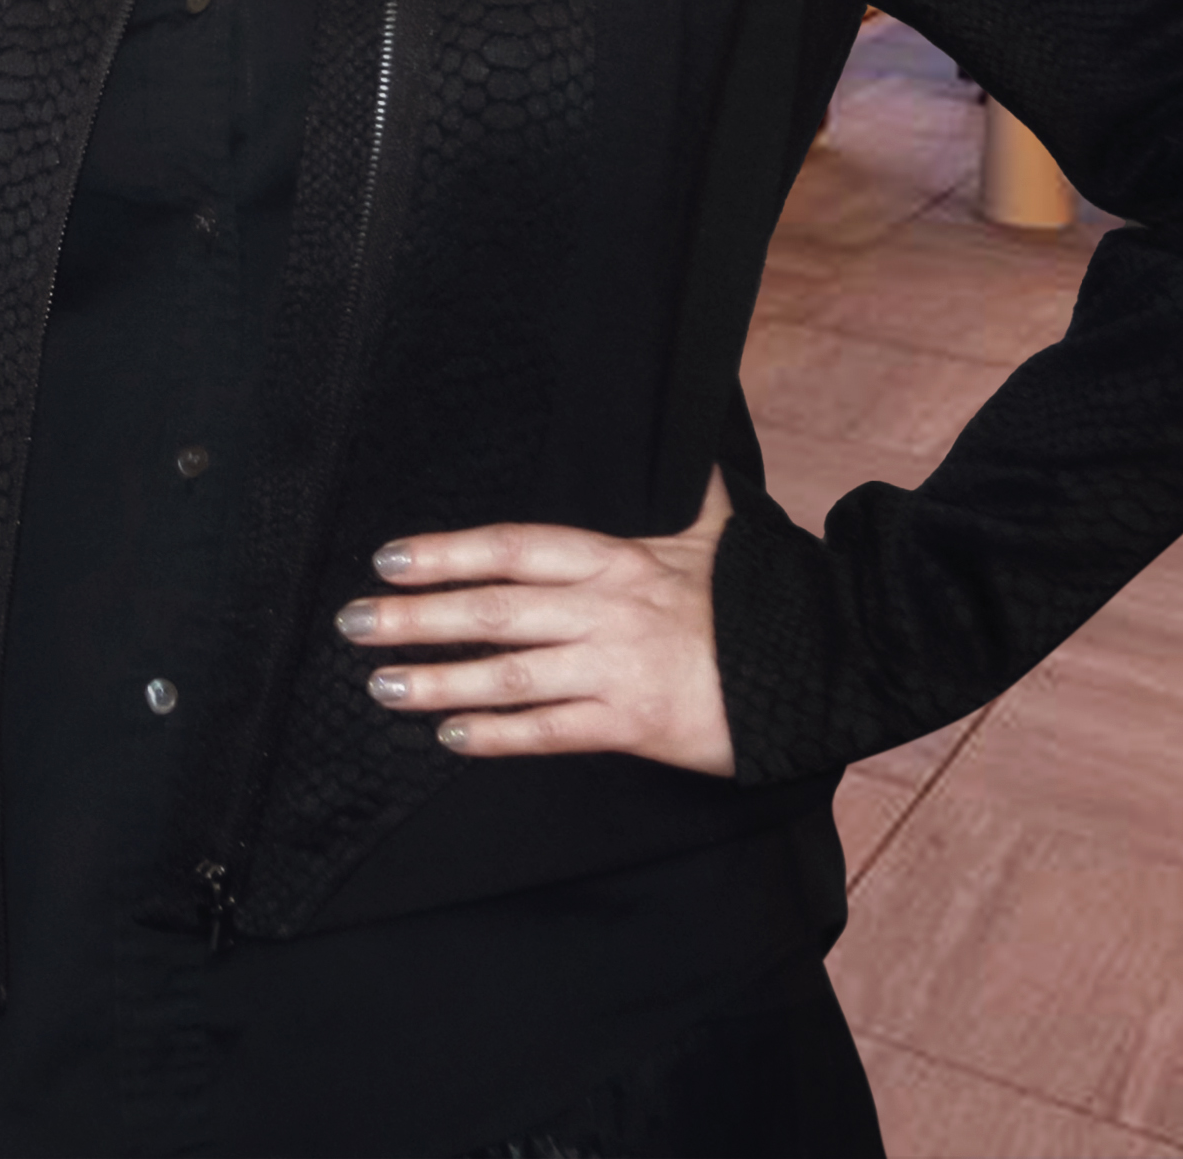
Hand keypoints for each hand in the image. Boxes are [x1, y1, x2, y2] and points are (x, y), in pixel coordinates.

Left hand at [333, 467, 736, 775]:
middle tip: (353, 622)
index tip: (389, 558)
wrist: (828, 666)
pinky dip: (499, 736)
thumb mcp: (718, 535)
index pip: (511, 549)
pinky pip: (552, 731)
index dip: (446, 553)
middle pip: (492, 610)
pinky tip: (453, 738)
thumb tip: (689, 444)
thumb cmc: (762, 603)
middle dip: (415, 617)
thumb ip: (688, 493)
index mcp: (616, 560)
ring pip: (510, 675)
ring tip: (382, 686)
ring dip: (439, 681)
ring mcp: (618, 668)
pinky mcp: (637, 725)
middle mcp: (606, 610)